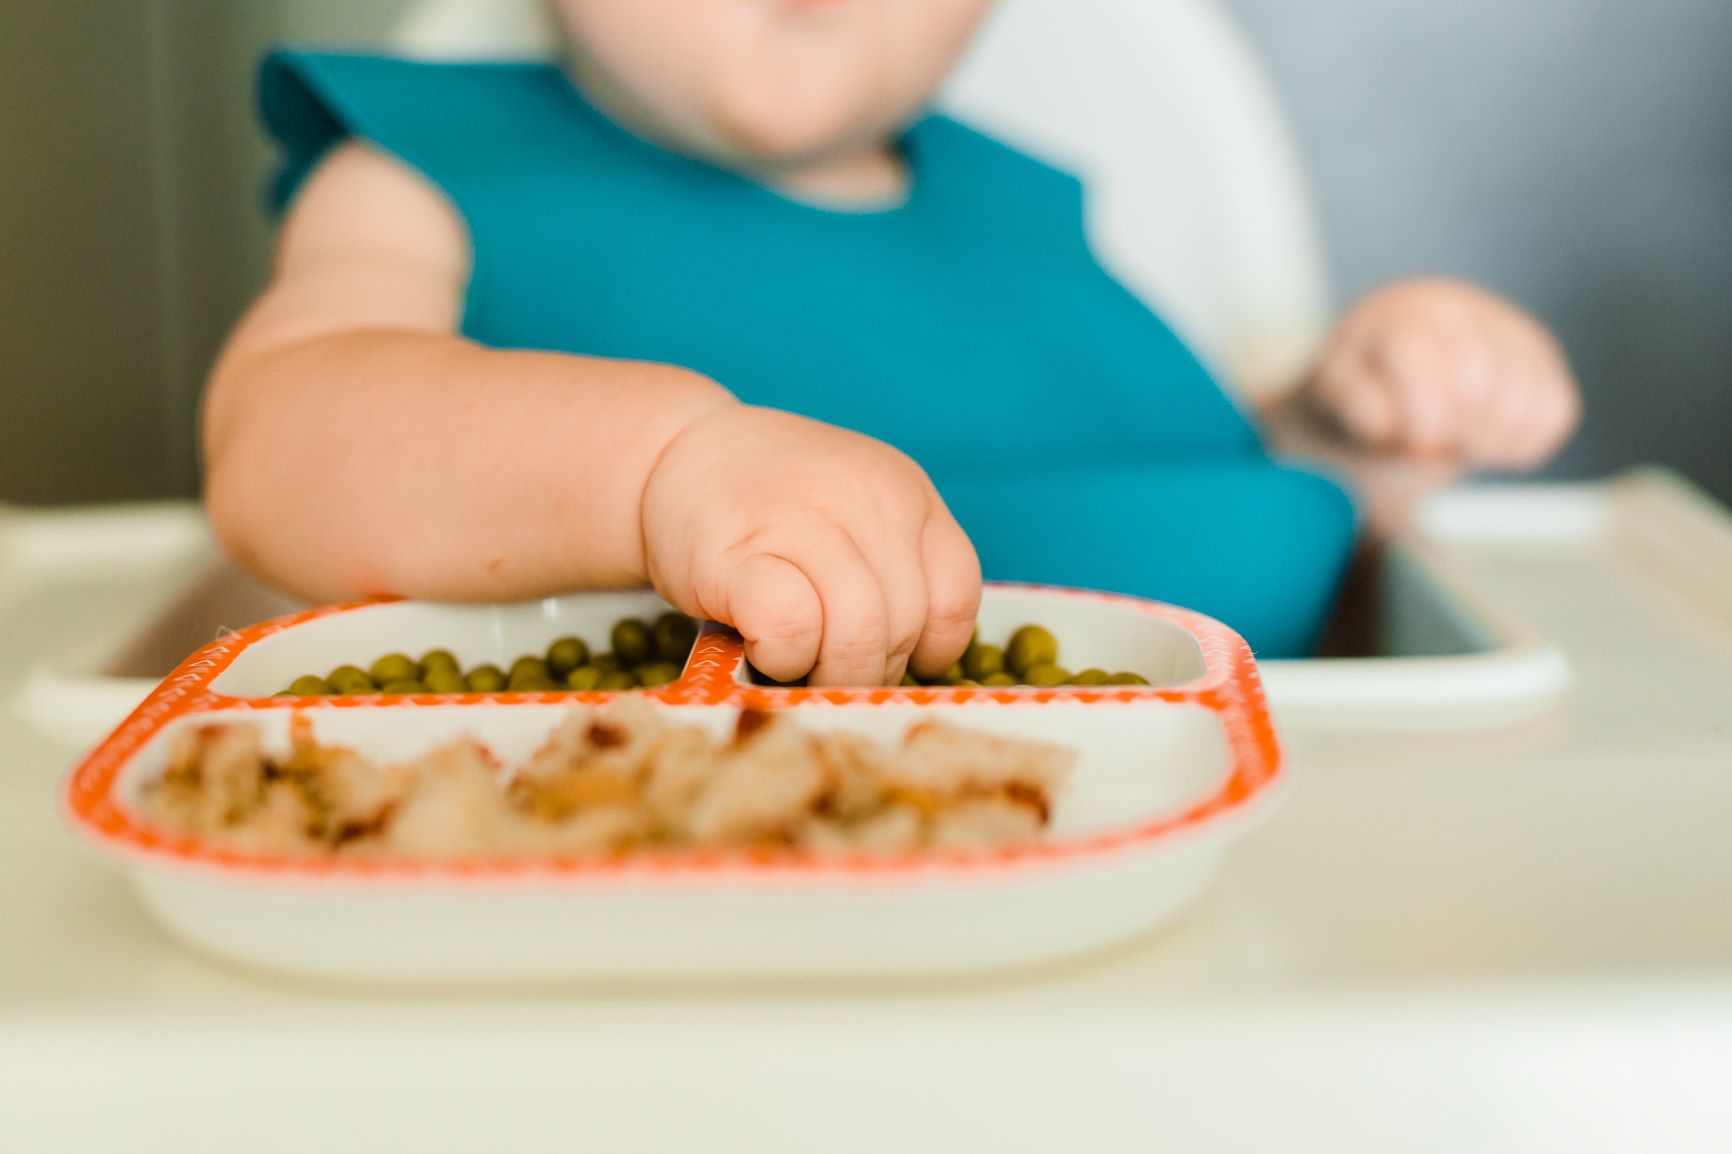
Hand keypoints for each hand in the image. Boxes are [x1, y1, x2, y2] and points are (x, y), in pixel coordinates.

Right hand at [641, 405, 980, 686]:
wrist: (678, 452)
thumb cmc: (774, 503)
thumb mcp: (858, 510)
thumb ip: (896, 567)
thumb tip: (917, 669)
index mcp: (908, 492)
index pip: (956, 596)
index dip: (930, 647)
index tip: (895, 659)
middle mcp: (868, 499)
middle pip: (904, 626)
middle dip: (870, 671)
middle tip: (830, 670)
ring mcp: (805, 522)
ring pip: (858, 635)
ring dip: (830, 674)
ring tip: (799, 665)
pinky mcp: (740, 555)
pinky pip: (792, 632)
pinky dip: (782, 659)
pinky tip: (761, 645)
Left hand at [1306, 279, 1578, 469]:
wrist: (1401, 368)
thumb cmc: (1366, 381)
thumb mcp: (1336, 390)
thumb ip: (1354, 403)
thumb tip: (1387, 424)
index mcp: (1403, 311)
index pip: (1421, 353)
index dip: (1421, 411)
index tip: (1414, 445)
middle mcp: (1465, 308)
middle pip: (1478, 385)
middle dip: (1449, 432)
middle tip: (1426, 443)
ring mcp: (1512, 331)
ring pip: (1522, 404)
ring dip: (1484, 442)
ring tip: (1452, 438)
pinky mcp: (1545, 360)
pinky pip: (1555, 413)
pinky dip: (1520, 443)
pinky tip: (1484, 436)